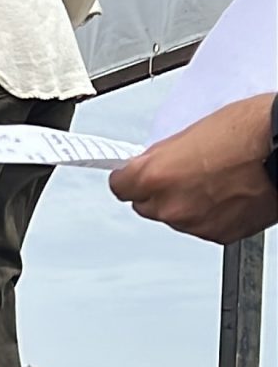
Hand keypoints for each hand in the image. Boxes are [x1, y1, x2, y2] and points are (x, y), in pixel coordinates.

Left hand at [108, 94, 277, 244]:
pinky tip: (226, 194)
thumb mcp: (192, 131)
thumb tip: (153, 163)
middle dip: (156, 192)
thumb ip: (163, 155)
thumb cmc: (248, 132)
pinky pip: (201, 226)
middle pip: (145, 205)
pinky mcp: (218, 235)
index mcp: (156, 175)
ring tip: (212, 180)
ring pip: (174, 217)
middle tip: (179, 173)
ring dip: (184, 204)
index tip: (132, 174)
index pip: (120, 186)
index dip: (128, 177)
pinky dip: (208, 214)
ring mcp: (194, 224)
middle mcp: (170, 206)